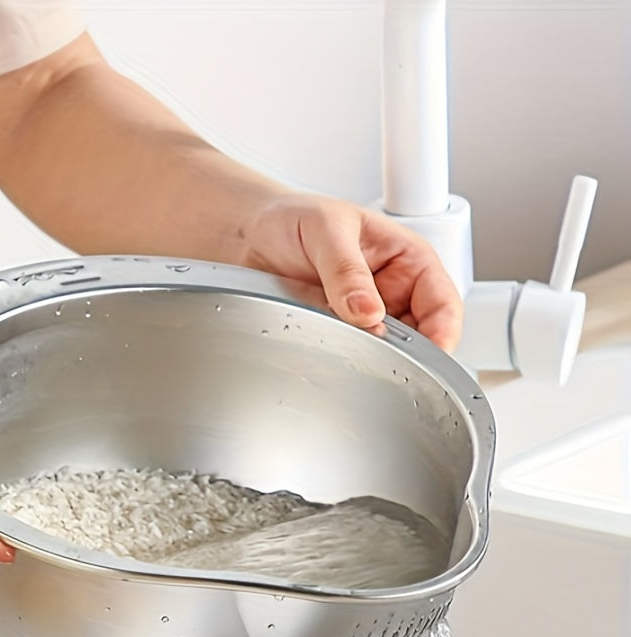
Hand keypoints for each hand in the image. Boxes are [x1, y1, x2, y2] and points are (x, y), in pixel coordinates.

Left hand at [240, 194, 462, 351]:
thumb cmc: (293, 218)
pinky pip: (349, 360)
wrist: (249, 235)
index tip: (430, 354)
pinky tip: (327, 354)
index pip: (443, 303)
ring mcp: (364, 320)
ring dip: (370, 360)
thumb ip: (346, 269)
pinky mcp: (336, 337)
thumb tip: (368, 310)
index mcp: (407, 260)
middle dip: (405, 355)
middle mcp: (391, 294)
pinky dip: (342, 362)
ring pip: (385, 355)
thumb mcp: (325, 229)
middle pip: (419, 340)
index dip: (444, 332)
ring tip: (346, 349)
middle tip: (379, 357)